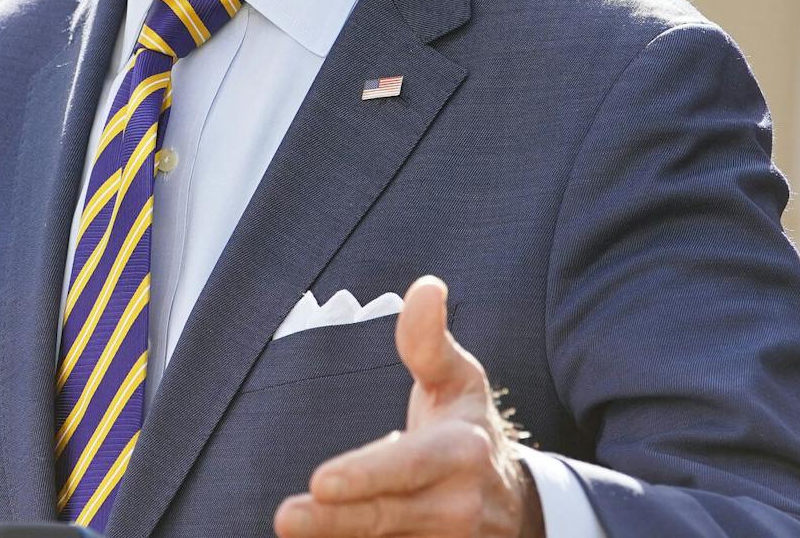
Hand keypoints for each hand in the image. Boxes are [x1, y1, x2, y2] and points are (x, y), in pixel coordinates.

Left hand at [274, 276, 541, 537]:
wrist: (513, 504)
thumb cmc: (466, 427)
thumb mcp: (457, 380)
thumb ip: (428, 341)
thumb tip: (426, 287)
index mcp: (463, 453)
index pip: (410, 466)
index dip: (368, 475)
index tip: (321, 481)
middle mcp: (457, 506)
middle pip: (385, 516)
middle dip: (334, 521)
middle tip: (286, 518)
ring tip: (293, 531)